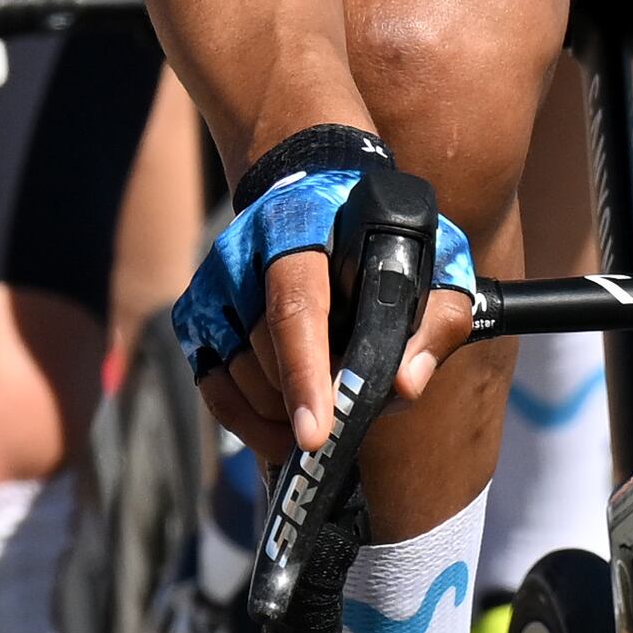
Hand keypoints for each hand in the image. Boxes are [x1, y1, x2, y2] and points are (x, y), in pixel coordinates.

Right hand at [173, 152, 479, 460]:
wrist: (317, 196)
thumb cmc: (381, 240)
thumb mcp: (435, 263)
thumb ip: (437, 321)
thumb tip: (404, 386)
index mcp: (301, 227)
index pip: (295, 306)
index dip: (304, 373)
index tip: (315, 435)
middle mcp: (243, 250)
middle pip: (267, 353)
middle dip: (308, 400)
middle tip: (348, 413)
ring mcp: (212, 282)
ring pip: (239, 376)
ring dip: (282, 413)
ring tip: (324, 410)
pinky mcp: (195, 312)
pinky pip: (214, 388)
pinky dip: (248, 422)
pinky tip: (283, 429)